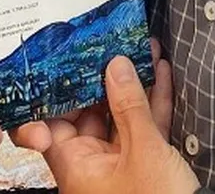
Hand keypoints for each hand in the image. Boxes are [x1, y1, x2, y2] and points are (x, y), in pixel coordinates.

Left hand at [24, 53, 198, 193]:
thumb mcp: (144, 150)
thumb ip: (129, 106)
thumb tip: (116, 66)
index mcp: (78, 168)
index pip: (53, 125)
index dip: (57, 95)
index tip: (65, 66)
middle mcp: (94, 166)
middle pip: (91, 113)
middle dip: (105, 79)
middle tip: (112, 46)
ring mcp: (121, 164)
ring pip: (123, 116)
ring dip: (136, 84)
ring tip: (142, 49)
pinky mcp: (147, 165)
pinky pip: (146, 127)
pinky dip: (154, 101)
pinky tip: (161, 72)